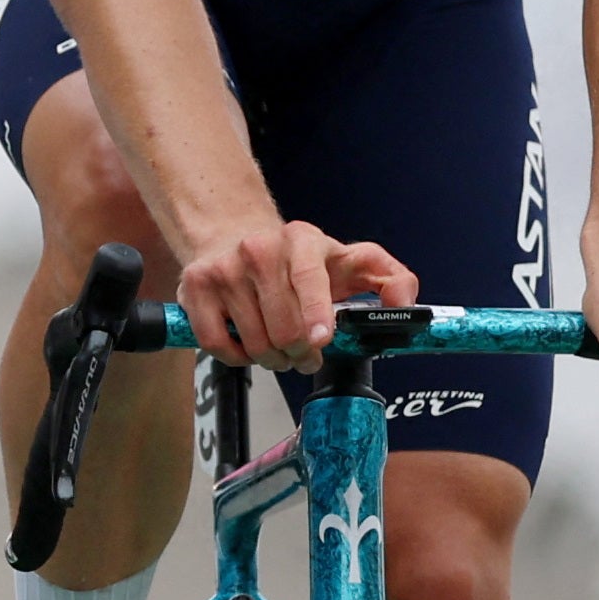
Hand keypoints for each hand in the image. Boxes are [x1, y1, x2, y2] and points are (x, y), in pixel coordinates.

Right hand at [171, 215, 416, 370]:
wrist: (233, 239)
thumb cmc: (299, 260)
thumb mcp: (350, 261)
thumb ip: (391, 278)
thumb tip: (405, 305)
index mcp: (302, 239)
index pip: (308, 278)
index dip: (315, 313)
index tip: (320, 340)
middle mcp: (258, 250)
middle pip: (283, 326)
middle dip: (300, 354)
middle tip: (306, 356)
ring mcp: (222, 270)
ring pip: (254, 342)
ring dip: (273, 359)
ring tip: (280, 352)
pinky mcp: (194, 288)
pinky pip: (218, 345)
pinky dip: (238, 358)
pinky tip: (248, 347)